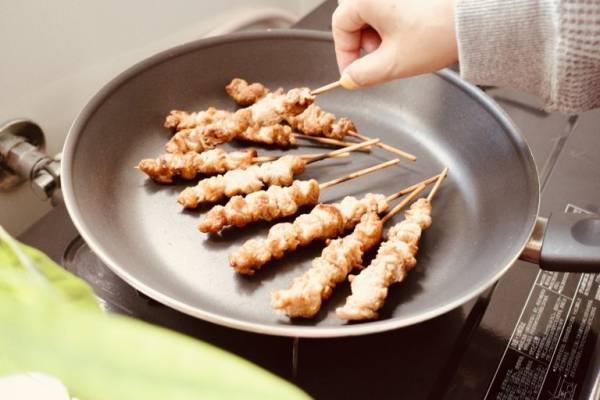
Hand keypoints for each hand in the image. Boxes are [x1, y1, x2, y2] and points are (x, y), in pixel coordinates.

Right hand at [332, 0, 457, 87]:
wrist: (475, 18)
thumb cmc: (438, 31)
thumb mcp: (393, 64)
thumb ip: (363, 75)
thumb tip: (351, 78)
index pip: (339, 27)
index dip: (345, 55)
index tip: (353, 73)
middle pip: (355, 17)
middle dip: (364, 43)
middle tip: (380, 59)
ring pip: (374, 11)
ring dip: (379, 33)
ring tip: (400, 48)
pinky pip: (392, 5)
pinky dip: (395, 23)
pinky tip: (412, 35)